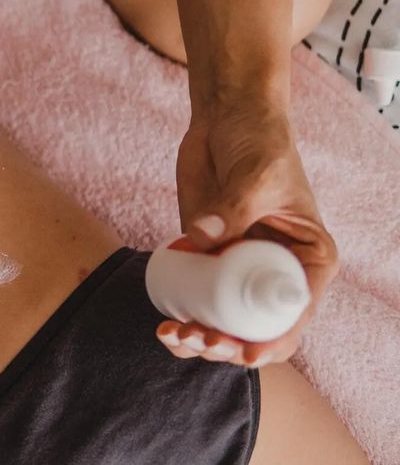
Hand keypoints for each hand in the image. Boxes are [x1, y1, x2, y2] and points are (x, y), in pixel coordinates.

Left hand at [158, 102, 337, 366]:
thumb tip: (201, 239)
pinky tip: (165, 320)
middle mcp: (275, 271)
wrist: (227, 118)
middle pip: (255, 328)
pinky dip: (182, 313)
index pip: (294, 315)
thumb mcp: (256, 175)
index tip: (242, 354)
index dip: (271, 343)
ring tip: (173, 334)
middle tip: (195, 338)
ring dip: (200, 337)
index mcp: (308, 261)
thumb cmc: (259, 141)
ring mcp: (238, 265)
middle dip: (226, 345)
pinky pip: (196, 294)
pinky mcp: (208, 253)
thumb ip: (233, 208)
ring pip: (223, 319)